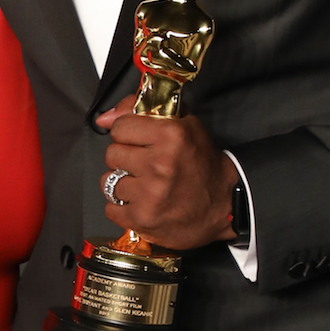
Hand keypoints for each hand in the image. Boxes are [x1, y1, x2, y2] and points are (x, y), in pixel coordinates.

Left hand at [95, 95, 236, 250]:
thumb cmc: (203, 165)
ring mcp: (150, 194)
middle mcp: (160, 164)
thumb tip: (104, 118)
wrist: (225, 205)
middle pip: (111, 154)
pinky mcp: (143, 219)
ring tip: (144, 185)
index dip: (128, 134)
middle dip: (125, 159)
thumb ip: (142, 111)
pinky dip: (123, 208)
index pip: (119, 127)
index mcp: (171, 135)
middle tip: (145, 165)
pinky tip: (142, 203)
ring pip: (107, 181)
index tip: (139, 141)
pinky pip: (111, 208)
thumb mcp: (183, 125)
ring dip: (123, 184)